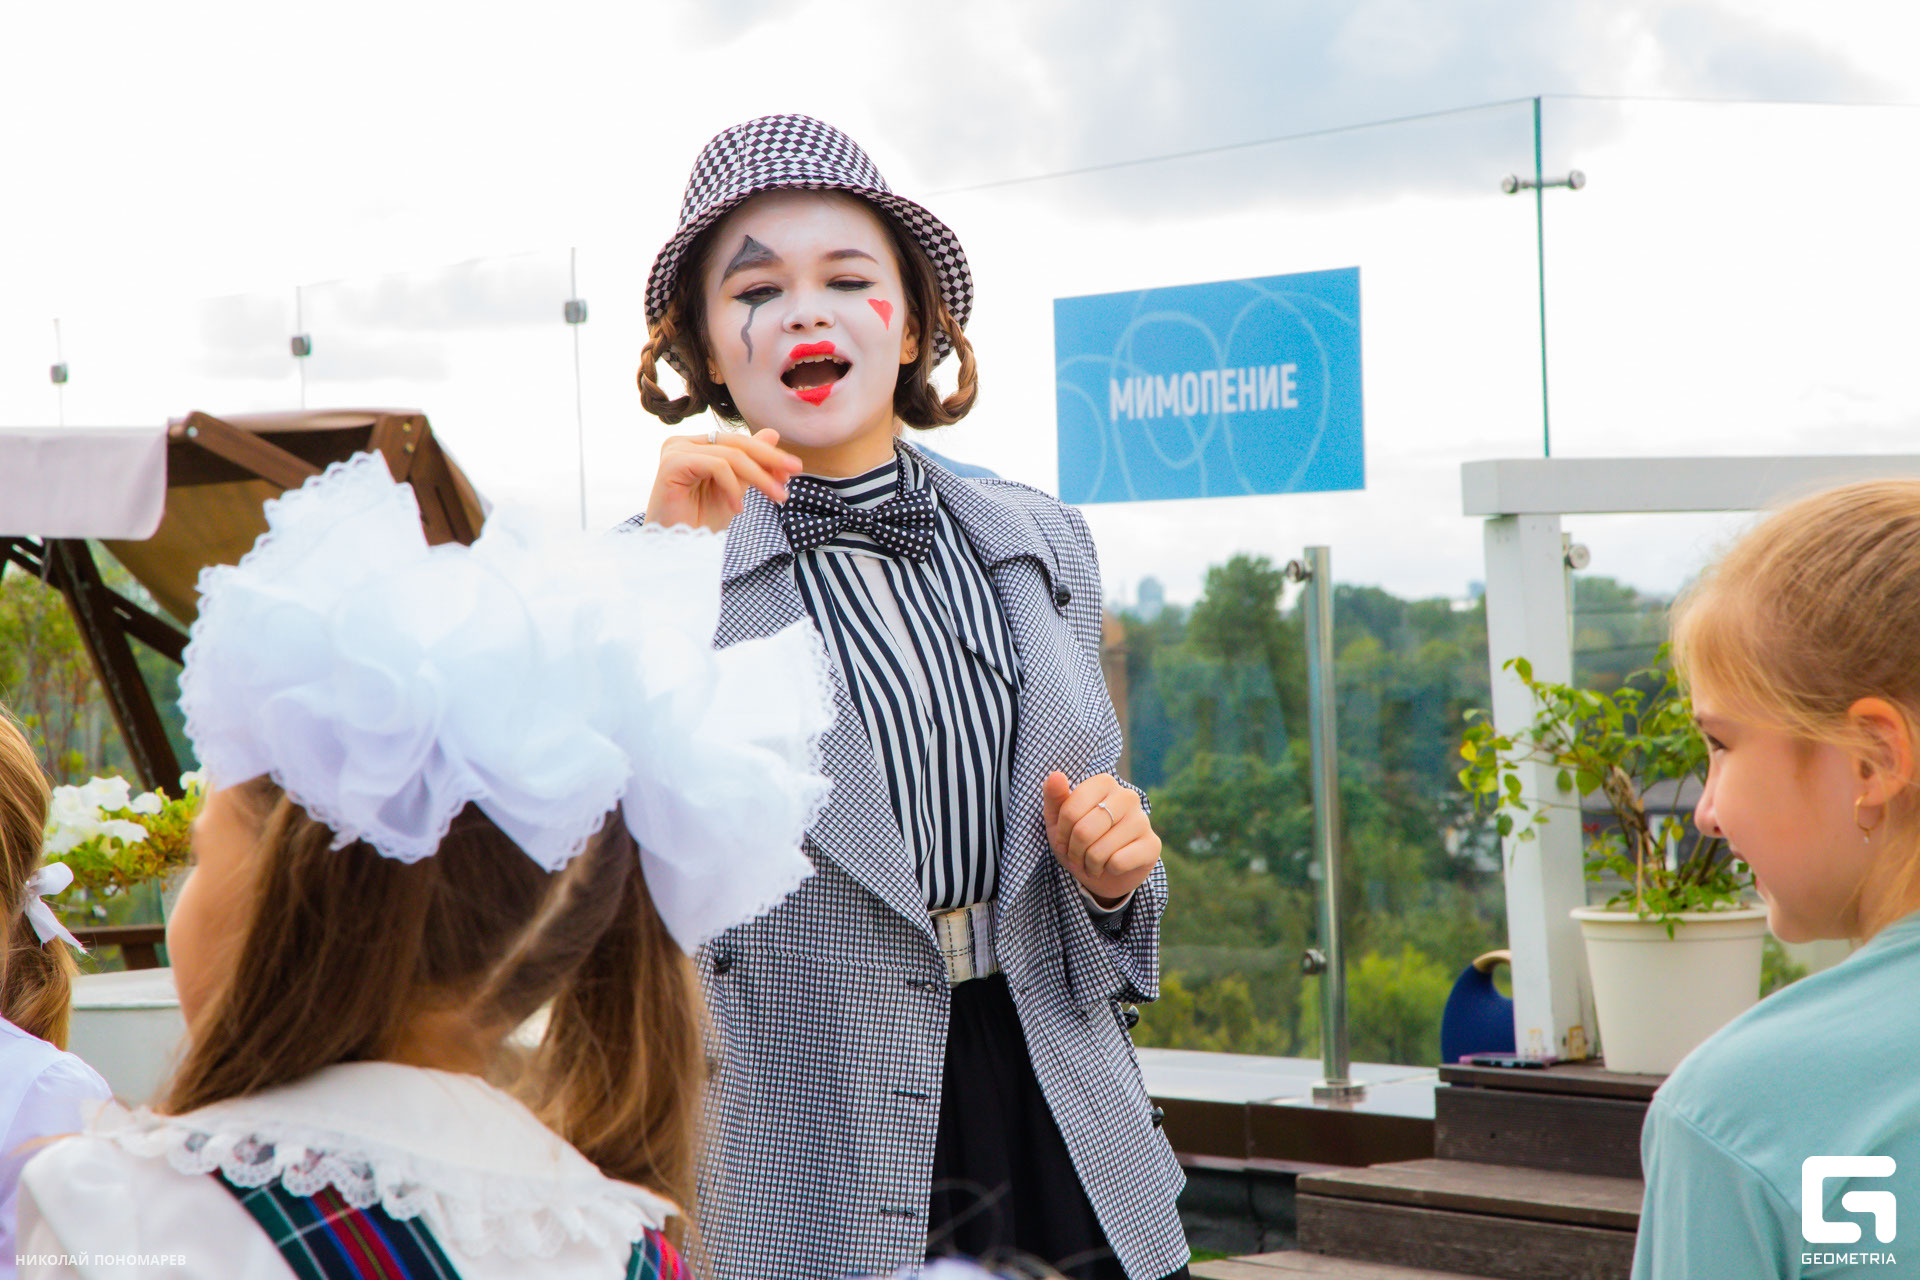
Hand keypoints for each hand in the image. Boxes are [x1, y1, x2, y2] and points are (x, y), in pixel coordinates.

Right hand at [646, 427, 802, 531]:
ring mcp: (675, 450)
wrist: (676, 550)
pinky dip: (733, 487)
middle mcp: (683, 443)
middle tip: (794, 473)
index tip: (793, 471)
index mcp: (697, 446)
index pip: (738, 442)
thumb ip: (750, 463)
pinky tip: (737, 509)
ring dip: (759, 477)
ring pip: (731, 455)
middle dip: (770, 459)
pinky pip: (717, 466)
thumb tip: (773, 433)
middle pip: (737, 443)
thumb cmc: (701, 523)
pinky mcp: (672, 463)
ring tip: (776, 497)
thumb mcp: (735, 490)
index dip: (768, 454)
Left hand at [1042, 771, 1160, 906]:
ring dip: (1089, 864)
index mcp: (1104, 783)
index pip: (1070, 811)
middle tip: (1077, 857)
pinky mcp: (1152, 844)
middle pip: (1084, 831)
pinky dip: (1108, 870)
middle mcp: (1127, 796)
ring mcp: (1143, 819)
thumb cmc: (1079, 840)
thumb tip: (1055, 775)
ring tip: (1093, 863)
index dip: (1061, 834)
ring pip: (1100, 850)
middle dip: (1074, 852)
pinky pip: (1118, 862)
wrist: (1106, 872)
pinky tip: (1112, 866)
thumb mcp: (1058, 820)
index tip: (1063, 841)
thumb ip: (1054, 796)